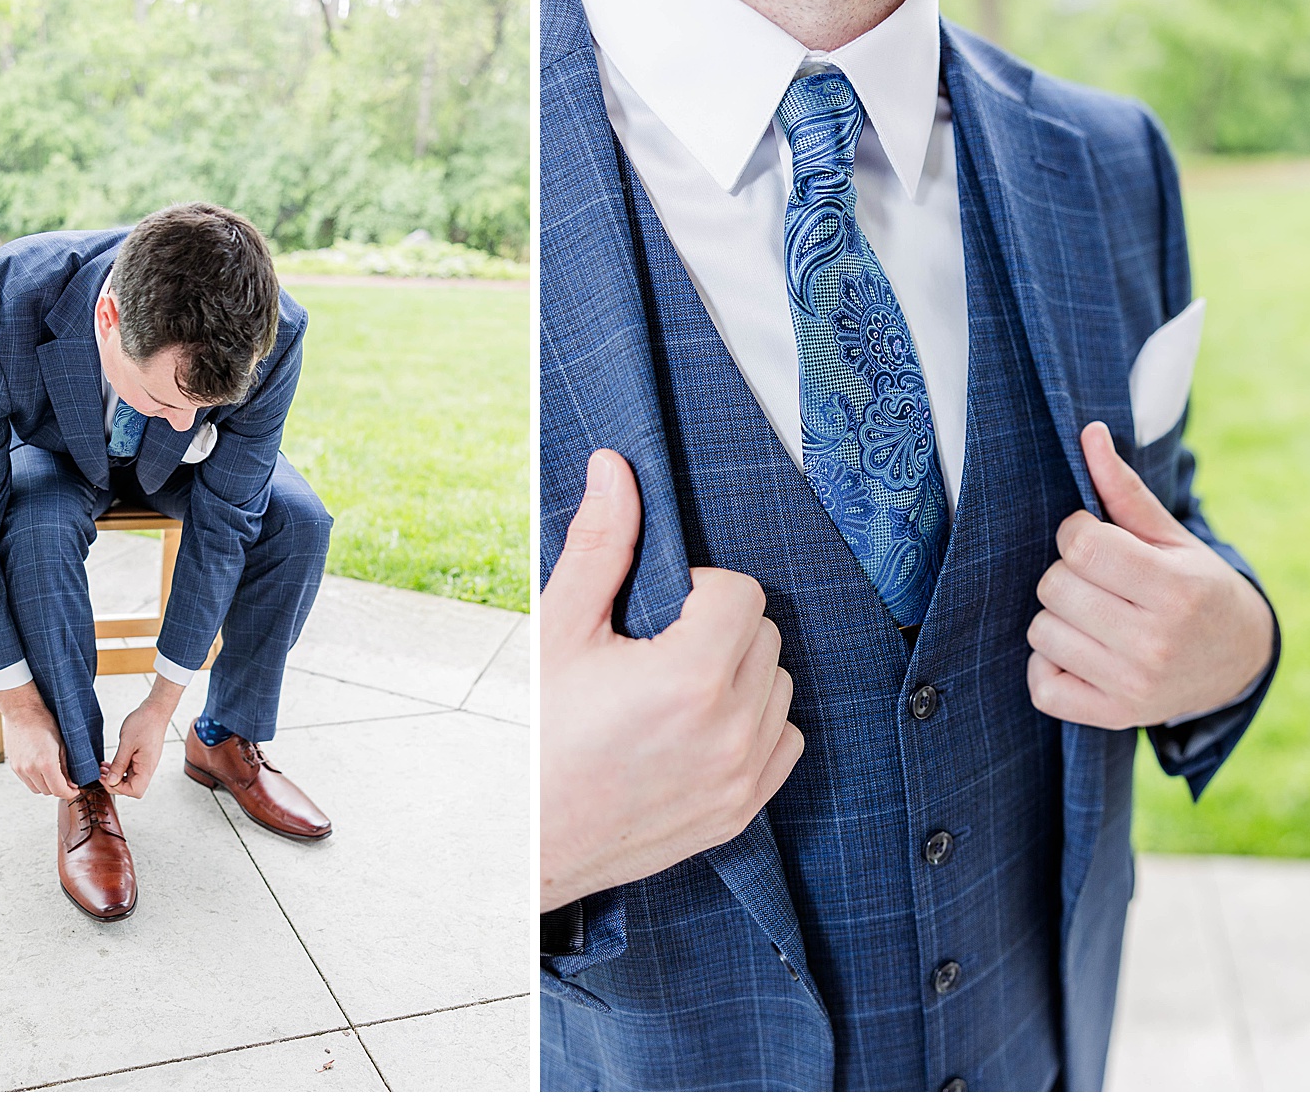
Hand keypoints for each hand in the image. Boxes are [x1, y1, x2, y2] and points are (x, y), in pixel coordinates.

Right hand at [0, 682, 77, 798]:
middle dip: (59, 789)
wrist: (22, 712)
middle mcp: (31, 769)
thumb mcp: (62, 745)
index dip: (69, 793)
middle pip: (48, 792)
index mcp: (46, 764)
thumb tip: (71, 784)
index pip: (59, 790)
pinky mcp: (14, 766)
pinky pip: (27, 782)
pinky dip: (36, 781)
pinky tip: (42, 770)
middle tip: (67, 781)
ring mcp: (20, 769)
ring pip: (36, 789)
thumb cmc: (45, 724)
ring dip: (47, 786)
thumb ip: (66, 768)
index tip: (75, 790)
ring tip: (55, 775)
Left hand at [101, 675, 184, 797]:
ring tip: (102, 768)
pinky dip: (119, 769)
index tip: (106, 779)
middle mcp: (147, 768)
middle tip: (100, 774)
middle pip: (132, 788)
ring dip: (115, 777)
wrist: (155, 709)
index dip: (118, 789)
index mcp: (146, 767)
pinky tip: (109, 763)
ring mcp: (145, 763)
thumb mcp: (127, 743)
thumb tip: (112, 781)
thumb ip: (119, 764)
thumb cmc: (144, 723)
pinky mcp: (142, 758)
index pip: (135, 791)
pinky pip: (130, 769)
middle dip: (114, 784)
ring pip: (129, 779)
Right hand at [540, 449, 803, 913]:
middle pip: (765, 634)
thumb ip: (601, 545)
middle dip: (718, 628)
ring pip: (778, 684)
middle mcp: (730, 729)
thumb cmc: (534, 733)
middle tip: (656, 651)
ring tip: (672, 692)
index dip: (698, 590)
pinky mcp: (743, 810)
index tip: (655, 614)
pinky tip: (697, 728)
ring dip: (738, 674)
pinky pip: (785, 739)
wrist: (524, 840)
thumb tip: (615, 468)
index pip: (742, 592)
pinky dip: (753, 724)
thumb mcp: (559, 630)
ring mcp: (742, 775)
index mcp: (689, 677)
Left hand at [1026, 421, 1273, 728]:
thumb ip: (1123, 490)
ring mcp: (1133, 684)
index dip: (1075, 534)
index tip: (1095, 541)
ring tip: (1093, 616)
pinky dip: (1048, 666)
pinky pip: (1041, 684)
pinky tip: (1080, 652)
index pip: (1080, 545)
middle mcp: (1155, 641)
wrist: (1236, 662)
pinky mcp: (1112, 715)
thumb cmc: (1194, 589)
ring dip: (1056, 618)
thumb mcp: (1169, 538)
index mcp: (1175, 590)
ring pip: (1041, 631)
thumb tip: (1090, 433)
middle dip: (1065, 574)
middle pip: (1054, 586)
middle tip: (1098, 582)